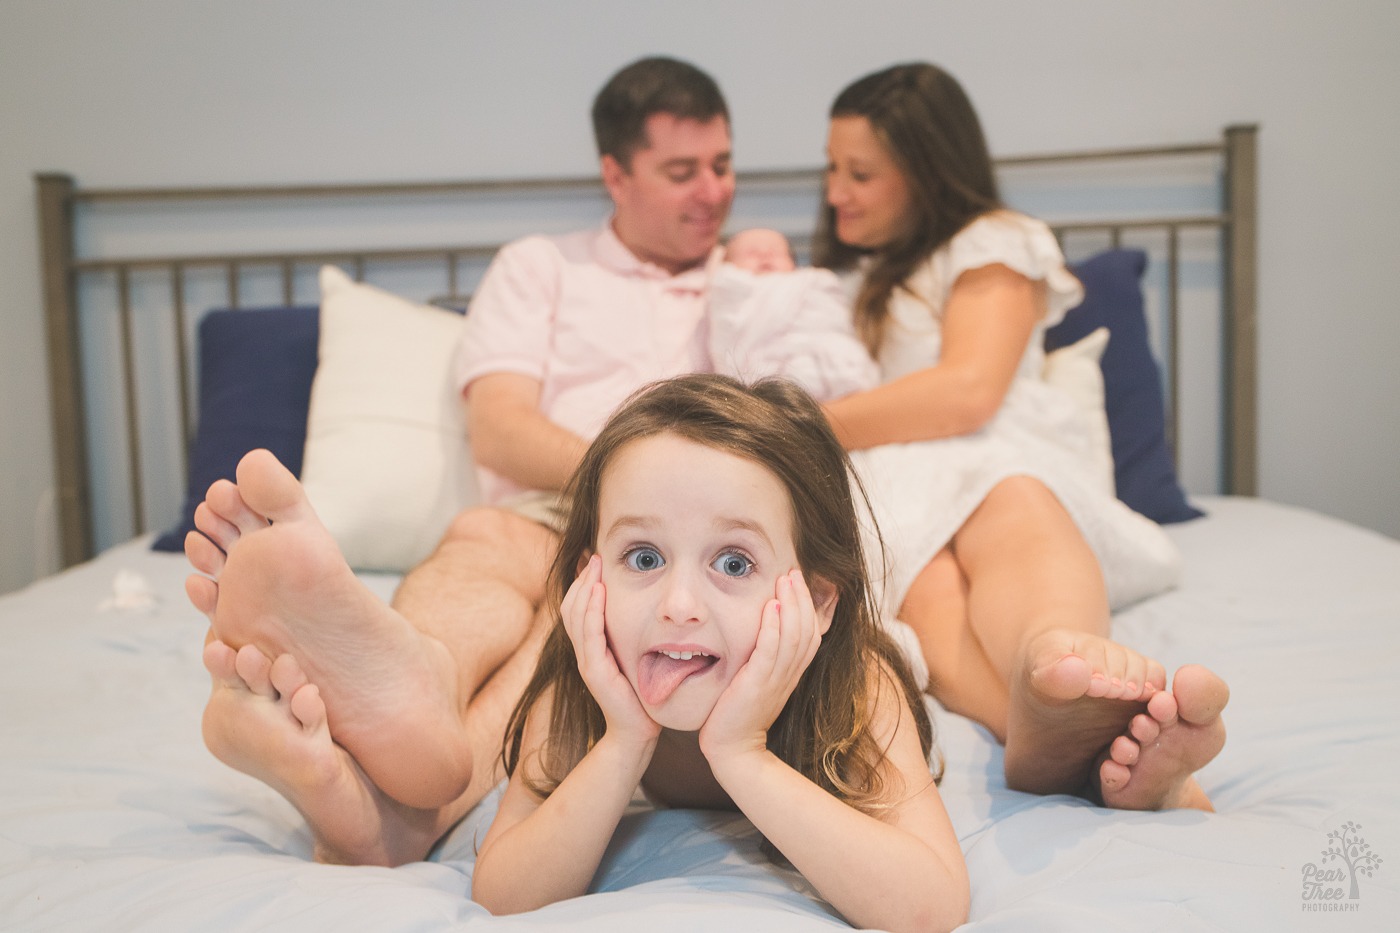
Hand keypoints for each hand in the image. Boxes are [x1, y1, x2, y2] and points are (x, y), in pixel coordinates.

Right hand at [561, 555, 659, 746]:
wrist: (638, 732)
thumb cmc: (641, 694)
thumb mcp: (634, 657)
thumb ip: (630, 636)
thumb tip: (646, 608)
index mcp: (592, 647)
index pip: (578, 607)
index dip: (584, 583)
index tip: (596, 559)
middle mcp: (584, 652)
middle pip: (571, 607)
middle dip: (582, 579)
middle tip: (594, 556)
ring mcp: (587, 662)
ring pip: (575, 617)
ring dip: (585, 589)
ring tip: (595, 567)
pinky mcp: (595, 672)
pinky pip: (589, 636)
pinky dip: (591, 612)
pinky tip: (598, 594)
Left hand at [699, 569, 822, 766]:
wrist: (733, 751)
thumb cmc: (739, 715)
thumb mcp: (759, 683)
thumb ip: (766, 661)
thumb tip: (764, 634)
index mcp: (791, 674)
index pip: (811, 635)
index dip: (809, 607)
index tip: (800, 582)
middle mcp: (788, 675)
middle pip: (806, 630)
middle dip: (802, 598)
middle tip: (794, 572)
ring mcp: (775, 680)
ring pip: (793, 636)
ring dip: (791, 605)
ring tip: (786, 579)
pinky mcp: (757, 684)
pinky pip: (770, 651)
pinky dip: (773, 627)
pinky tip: (771, 606)